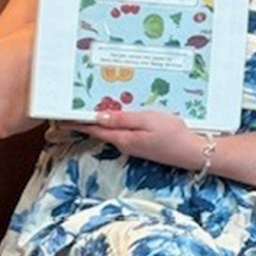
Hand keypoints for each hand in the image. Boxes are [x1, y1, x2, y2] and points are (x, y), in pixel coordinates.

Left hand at [67, 109, 204, 170]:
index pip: (94, 129)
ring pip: (112, 130)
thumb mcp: (147, 121)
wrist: (193, 151)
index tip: (62, 116)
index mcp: (123, 138)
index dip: (78, 122)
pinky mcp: (143, 144)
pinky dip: (117, 121)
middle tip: (73, 105)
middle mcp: (125, 143)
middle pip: (101, 130)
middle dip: (87, 119)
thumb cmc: (173, 134)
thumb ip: (123, 119)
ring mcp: (134, 145)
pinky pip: (124, 130)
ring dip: (102, 119)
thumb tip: (99, 116)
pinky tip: (118, 112)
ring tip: (92, 104)